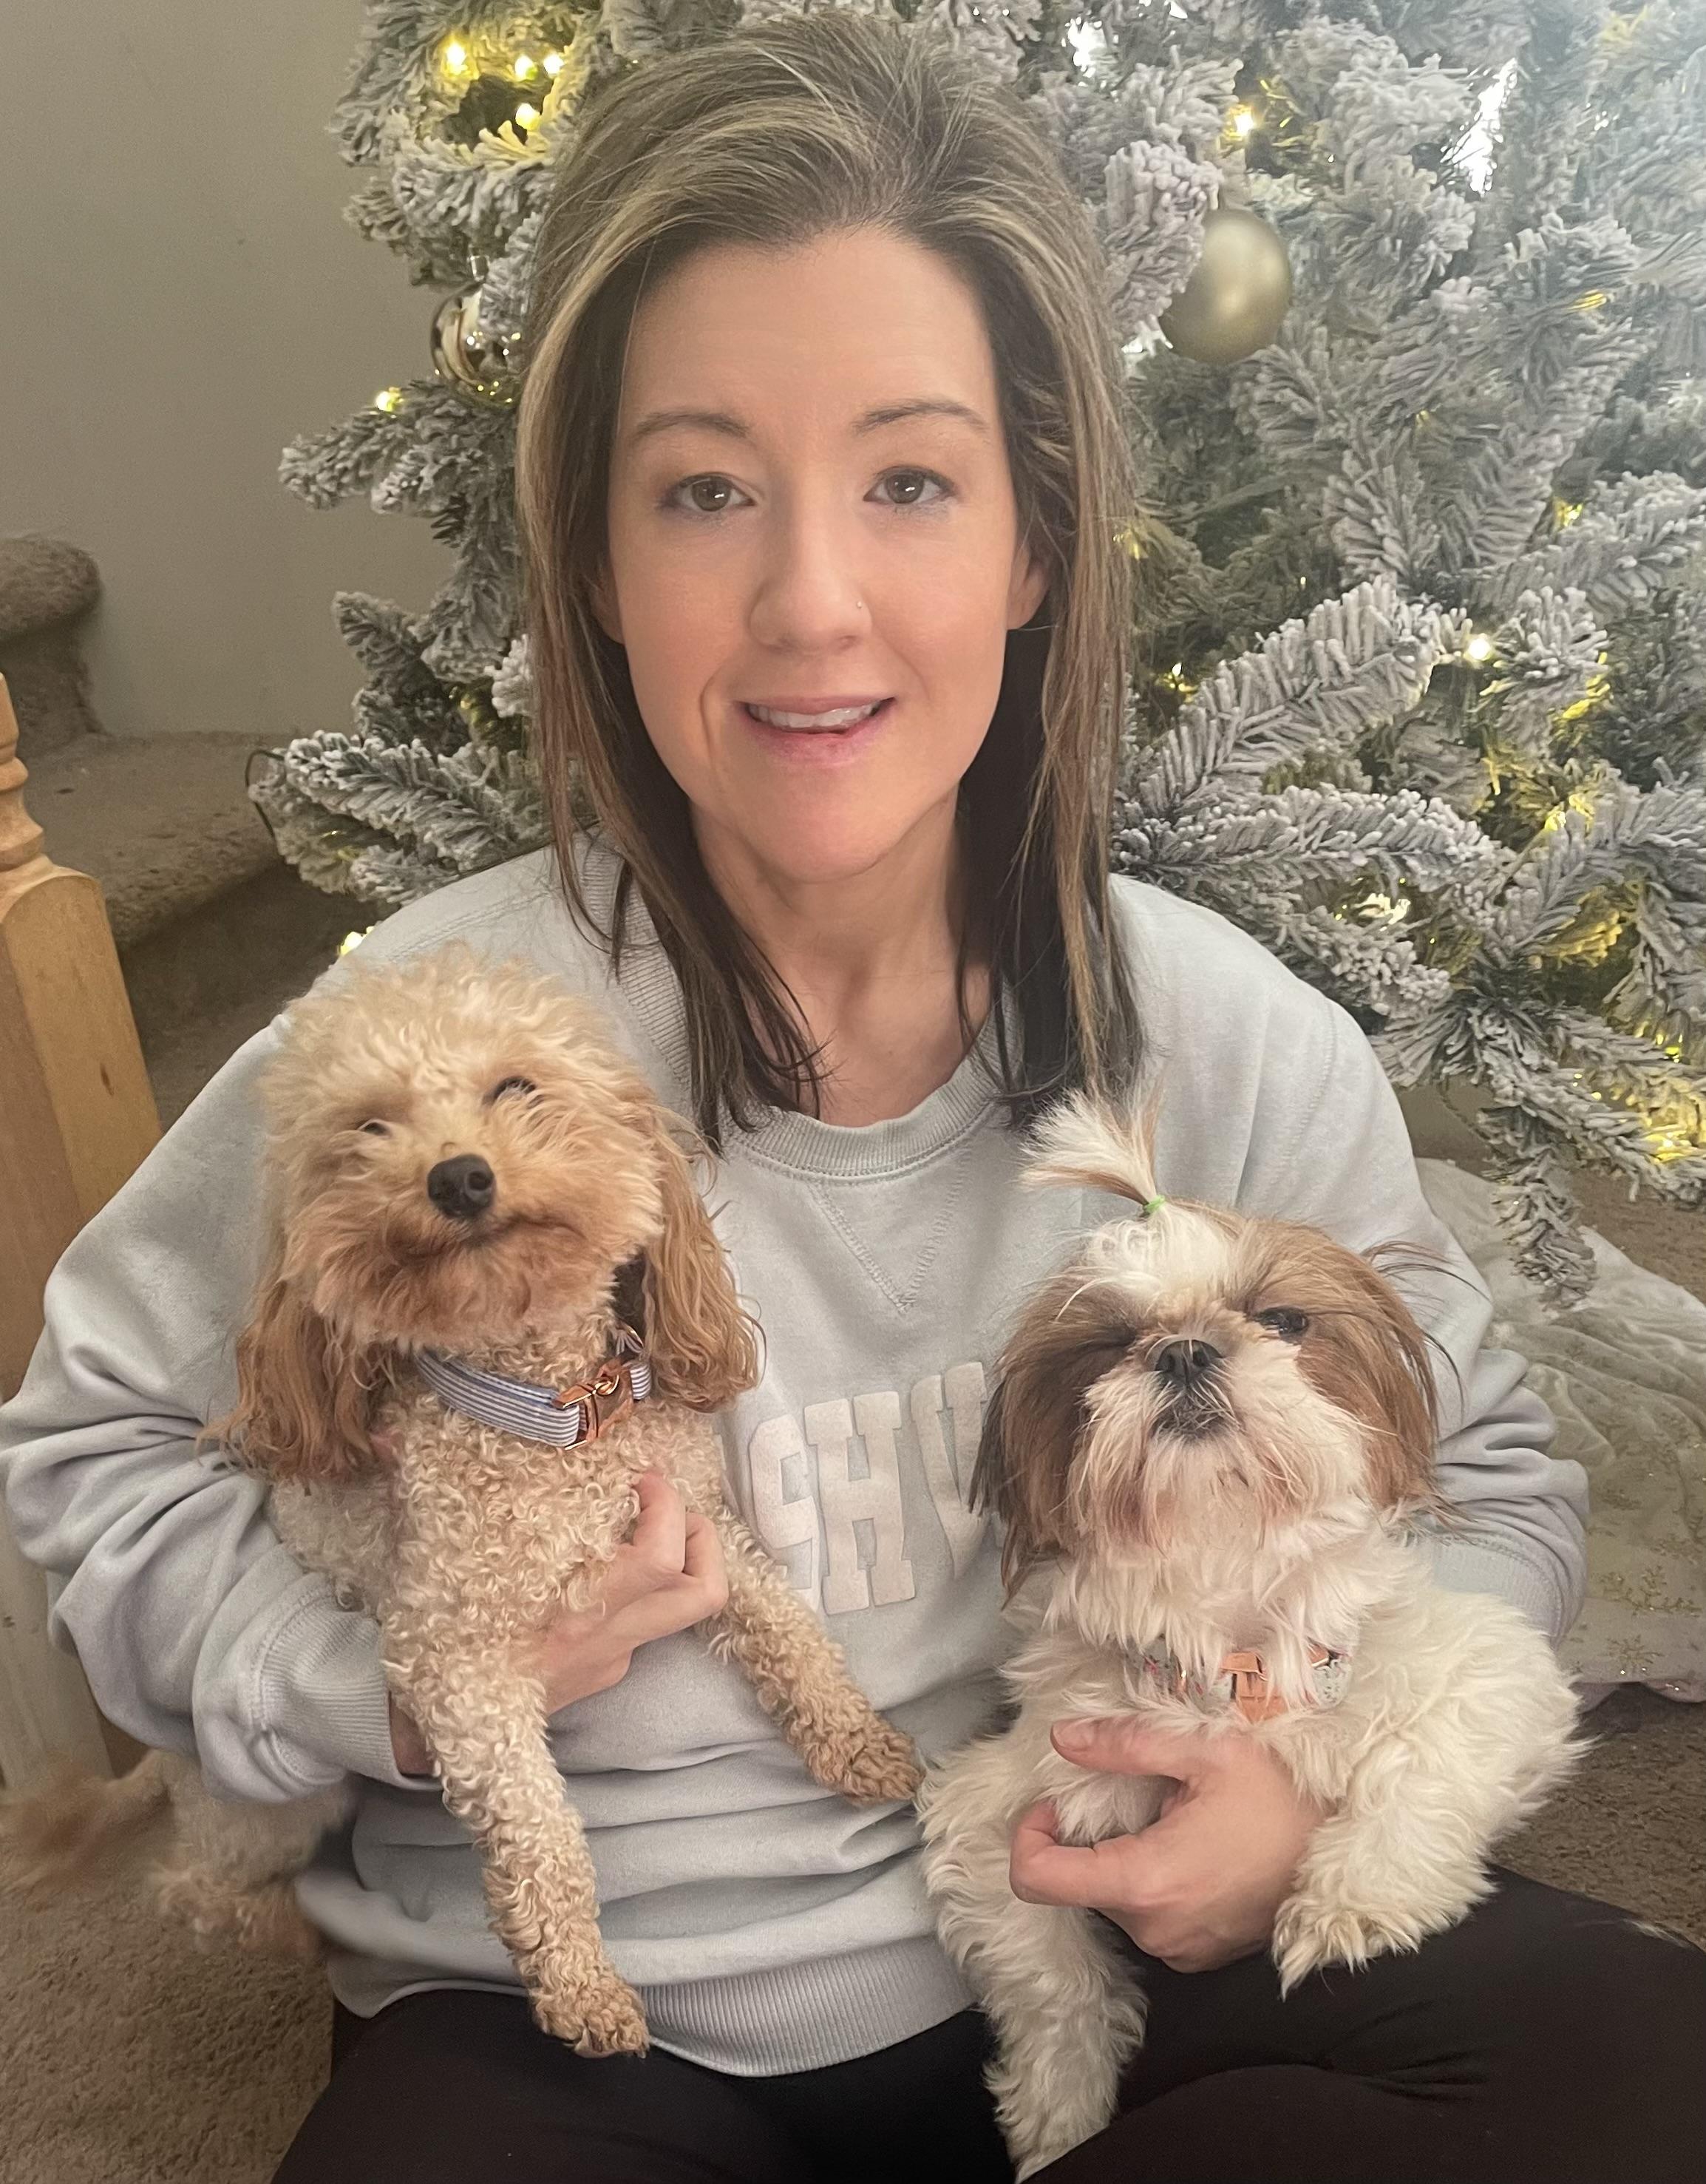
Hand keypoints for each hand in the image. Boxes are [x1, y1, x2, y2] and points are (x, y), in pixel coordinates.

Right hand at [387, 1470, 728, 1776]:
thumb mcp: (416, 1566)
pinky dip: (647, 1590)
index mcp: (569, 1610)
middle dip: (699, 1532)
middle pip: (699, 1590)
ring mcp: (611, 1660)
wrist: (424, 1733)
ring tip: (660, 1524)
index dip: (664, 1508)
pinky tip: (610, 1565)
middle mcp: (604, 1638)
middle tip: (663, 1499)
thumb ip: (412, 1494)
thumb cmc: (427, 1643)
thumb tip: (385, 1436)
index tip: (638, 1476)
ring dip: (689, 1560)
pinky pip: (650, 1627)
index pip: (656, 1560)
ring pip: (687, 1610)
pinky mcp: (607, 1674)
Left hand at [1008, 1717, 1330, 1972]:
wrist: (1350, 1849)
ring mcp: (1178, 1949)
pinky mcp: (1200, 1954)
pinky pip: (1151, 1917)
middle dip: (1088, 1838)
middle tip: (1128, 1795)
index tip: (1051, 1805)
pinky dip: (1154, 1882)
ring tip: (1171, 1817)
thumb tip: (1062, 1738)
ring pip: (1116, 1899)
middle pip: (1079, 1886)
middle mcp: (1154, 1928)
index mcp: (1144, 1881)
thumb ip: (1124, 1744)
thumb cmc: (1282, 1797)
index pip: (1038, 1881)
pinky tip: (1192, 1846)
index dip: (1028, 1838)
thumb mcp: (1205, 1750)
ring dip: (1125, 1858)